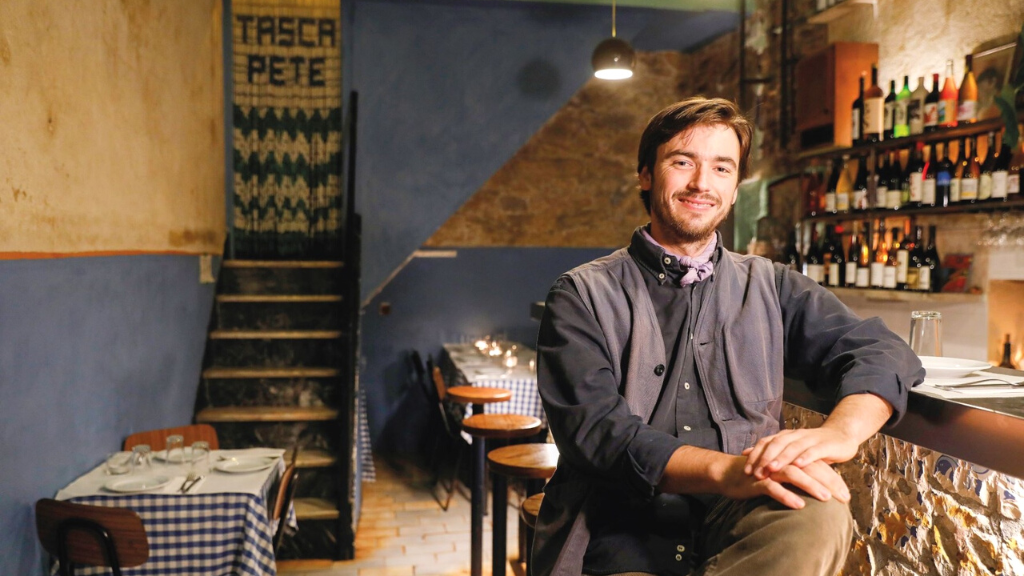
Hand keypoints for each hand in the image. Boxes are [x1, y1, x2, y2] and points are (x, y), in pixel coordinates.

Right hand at [717, 455, 848, 509]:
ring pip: (793, 475)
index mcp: (790, 460)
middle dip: (828, 483)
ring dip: (810, 486)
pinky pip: (773, 487)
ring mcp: (769, 470)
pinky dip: (786, 495)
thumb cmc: (756, 477)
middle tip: (843, 498)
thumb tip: (817, 492)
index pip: (816, 467)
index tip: (846, 495)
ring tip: (826, 499)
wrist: (727, 473)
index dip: (832, 480)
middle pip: (809, 469)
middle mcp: (782, 462)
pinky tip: (799, 505)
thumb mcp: (780, 478)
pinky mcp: (757, 480)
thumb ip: (796, 481)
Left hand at [742, 427, 858, 479]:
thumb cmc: (813, 447)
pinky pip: (814, 451)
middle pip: (776, 444)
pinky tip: (799, 465)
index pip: (766, 443)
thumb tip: (746, 454)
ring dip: (781, 458)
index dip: (755, 455)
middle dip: (765, 458)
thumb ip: (771, 452)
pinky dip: (806, 457)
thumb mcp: (791, 449)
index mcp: (786, 436)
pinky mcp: (825, 445)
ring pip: (793, 447)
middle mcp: (796, 435)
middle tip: (756, 473)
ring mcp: (811, 439)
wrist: (841, 436)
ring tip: (772, 469)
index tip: (745, 471)